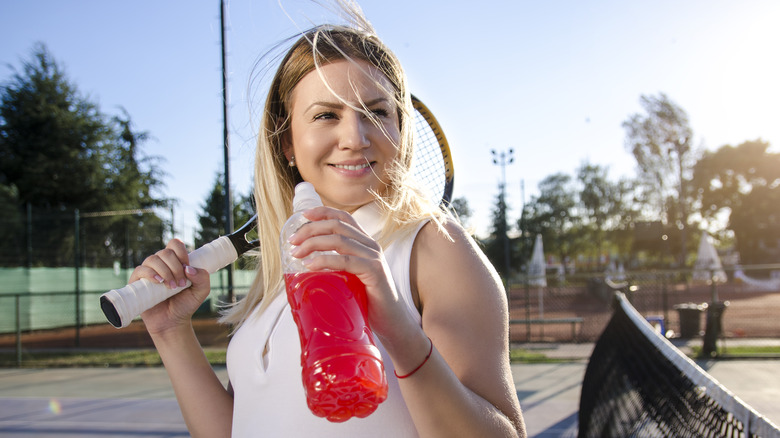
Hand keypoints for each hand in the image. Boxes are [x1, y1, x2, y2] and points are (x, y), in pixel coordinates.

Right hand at [129, 239, 210, 335]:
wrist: (172, 322)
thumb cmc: (186, 304)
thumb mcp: (201, 291)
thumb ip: (203, 278)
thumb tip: (188, 268)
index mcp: (175, 261)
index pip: (175, 244)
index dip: (181, 252)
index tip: (187, 267)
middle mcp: (161, 264)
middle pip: (165, 252)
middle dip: (175, 267)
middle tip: (181, 284)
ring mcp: (148, 272)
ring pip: (153, 259)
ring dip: (165, 271)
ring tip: (172, 287)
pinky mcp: (137, 282)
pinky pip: (140, 270)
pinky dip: (150, 273)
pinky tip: (159, 282)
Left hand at [287, 206, 420, 345]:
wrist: (392, 322)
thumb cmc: (368, 302)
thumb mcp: (350, 278)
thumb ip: (335, 268)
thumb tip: (304, 266)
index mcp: (364, 243)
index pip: (343, 218)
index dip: (322, 212)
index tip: (302, 215)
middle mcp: (370, 245)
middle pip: (337, 225)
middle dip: (311, 229)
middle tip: (292, 241)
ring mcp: (373, 257)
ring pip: (339, 240)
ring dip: (313, 243)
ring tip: (296, 253)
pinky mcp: (374, 271)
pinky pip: (346, 260)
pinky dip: (325, 261)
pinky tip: (310, 265)